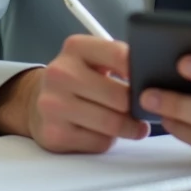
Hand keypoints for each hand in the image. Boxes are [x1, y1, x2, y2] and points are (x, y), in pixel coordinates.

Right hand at [0, 35, 148, 152]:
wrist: (36, 102)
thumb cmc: (77, 79)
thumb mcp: (93, 59)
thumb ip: (118, 61)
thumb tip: (155, 79)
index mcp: (75, 48)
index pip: (119, 55)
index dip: (141, 70)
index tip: (152, 80)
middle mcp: (60, 73)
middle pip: (119, 96)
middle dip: (136, 106)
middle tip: (145, 109)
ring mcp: (54, 105)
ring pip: (111, 123)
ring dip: (130, 127)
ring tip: (136, 125)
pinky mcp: (54, 133)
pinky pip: (99, 142)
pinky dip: (109, 140)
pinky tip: (107, 133)